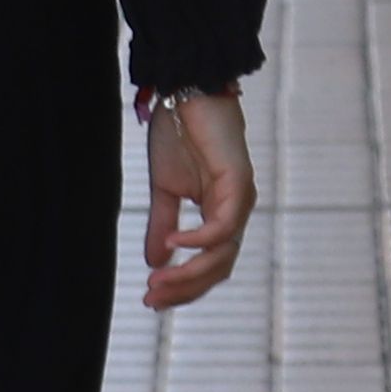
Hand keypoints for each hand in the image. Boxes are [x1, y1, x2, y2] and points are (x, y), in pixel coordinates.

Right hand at [142, 89, 254, 312]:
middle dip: (184, 289)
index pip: (209, 265)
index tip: (151, 300)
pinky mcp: (238, 183)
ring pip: (222, 254)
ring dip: (189, 273)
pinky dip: (197, 240)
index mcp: (220, 214)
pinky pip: (221, 226)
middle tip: (150, 299)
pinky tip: (172, 243)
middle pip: (218, 269)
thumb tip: (155, 263)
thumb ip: (162, 225)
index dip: (183, 287)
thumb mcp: (164, 189)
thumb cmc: (180, 134)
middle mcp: (235, 212)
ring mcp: (240, 199)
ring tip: (156, 281)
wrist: (187, 91)